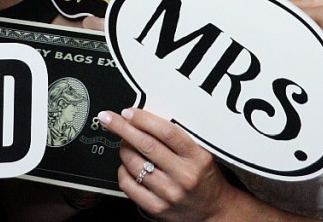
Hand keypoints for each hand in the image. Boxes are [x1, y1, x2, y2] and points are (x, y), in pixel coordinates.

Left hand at [98, 108, 237, 220]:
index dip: (144, 119)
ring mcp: (168, 193)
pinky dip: (123, 170)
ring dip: (123, 148)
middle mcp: (183, 176)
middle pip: (146, 146)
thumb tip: (146, 118)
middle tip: (109, 118)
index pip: (167, 132)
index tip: (129, 111)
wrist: (213, 210)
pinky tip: (128, 165)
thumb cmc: (205, 176)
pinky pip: (128, 185)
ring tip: (126, 143)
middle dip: (122, 128)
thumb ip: (179, 137)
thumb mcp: (202, 152)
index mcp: (197, 157)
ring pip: (133, 164)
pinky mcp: (156, 207)